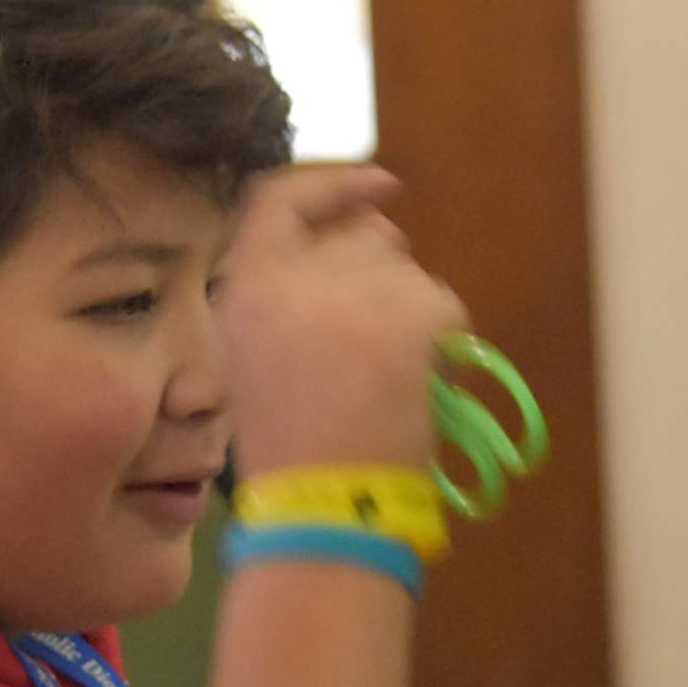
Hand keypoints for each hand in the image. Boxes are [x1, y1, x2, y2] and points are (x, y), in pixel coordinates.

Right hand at [218, 165, 461, 478]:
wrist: (328, 502)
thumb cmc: (289, 441)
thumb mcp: (252, 353)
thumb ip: (289, 286)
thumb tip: (373, 226)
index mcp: (246, 284)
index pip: (280, 198)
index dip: (333, 184)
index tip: (378, 184)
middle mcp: (298, 273)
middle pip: (361, 235)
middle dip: (378, 271)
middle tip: (372, 336)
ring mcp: (359, 289)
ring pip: (405, 270)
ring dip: (405, 310)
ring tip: (382, 376)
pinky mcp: (414, 311)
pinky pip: (441, 302)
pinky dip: (438, 339)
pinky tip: (410, 383)